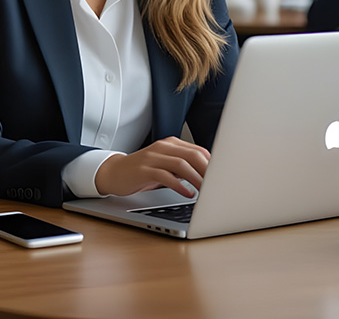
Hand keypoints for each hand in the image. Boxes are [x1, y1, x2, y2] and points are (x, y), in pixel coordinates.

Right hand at [94, 137, 210, 197]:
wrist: (115, 172)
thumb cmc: (144, 171)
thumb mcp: (165, 165)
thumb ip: (184, 167)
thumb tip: (208, 176)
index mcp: (171, 144)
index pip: (198, 151)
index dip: (213, 165)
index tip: (223, 178)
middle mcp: (163, 147)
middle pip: (192, 155)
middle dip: (208, 171)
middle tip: (218, 185)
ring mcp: (153, 157)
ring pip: (181, 164)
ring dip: (196, 179)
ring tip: (206, 192)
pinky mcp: (144, 169)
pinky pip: (165, 176)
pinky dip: (179, 185)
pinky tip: (187, 194)